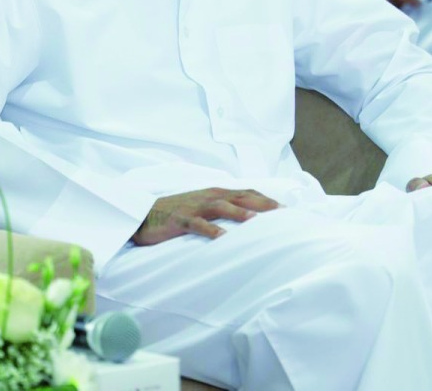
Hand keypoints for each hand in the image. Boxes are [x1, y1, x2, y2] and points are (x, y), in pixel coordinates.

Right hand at [132, 187, 279, 245]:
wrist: (144, 215)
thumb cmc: (179, 213)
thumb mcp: (205, 208)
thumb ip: (225, 210)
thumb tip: (250, 221)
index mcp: (217, 193)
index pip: (247, 193)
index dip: (267, 199)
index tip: (286, 209)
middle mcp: (208, 197)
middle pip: (240, 197)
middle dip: (261, 204)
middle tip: (281, 213)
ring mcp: (194, 207)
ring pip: (220, 207)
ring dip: (239, 212)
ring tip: (255, 220)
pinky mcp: (179, 219)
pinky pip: (196, 224)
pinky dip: (209, 230)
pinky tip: (221, 238)